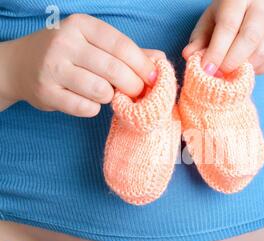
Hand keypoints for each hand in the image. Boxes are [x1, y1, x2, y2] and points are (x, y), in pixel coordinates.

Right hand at [3, 14, 164, 116]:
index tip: (154, 78)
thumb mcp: (94, 43)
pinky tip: (90, 101)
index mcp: (81, 25)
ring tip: (108, 94)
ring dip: (111, 97)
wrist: (20, 65)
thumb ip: (126, 51)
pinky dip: (94, 108)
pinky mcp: (46, 92)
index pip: (122, 46)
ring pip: (101, 91)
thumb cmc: (68, 54)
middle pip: (114, 70)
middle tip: (138, 92)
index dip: (143, 65)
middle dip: (134, 85)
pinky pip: (85, 108)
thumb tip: (159, 59)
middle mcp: (65, 43)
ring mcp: (52, 68)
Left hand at [183, 0, 263, 74]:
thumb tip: (188, 55)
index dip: (216, 50)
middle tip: (219, 75)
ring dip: (244, 69)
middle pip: (249, 38)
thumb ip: (199, 40)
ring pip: (263, 52)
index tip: (207, 70)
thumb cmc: (229, 20)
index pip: (229, 25)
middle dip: (231, 61)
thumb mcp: (210, 24)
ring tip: (231, 72)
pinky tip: (247, 69)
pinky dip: (257, 71)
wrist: (263, 15)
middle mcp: (262, 5)